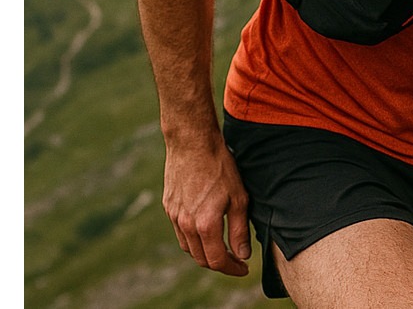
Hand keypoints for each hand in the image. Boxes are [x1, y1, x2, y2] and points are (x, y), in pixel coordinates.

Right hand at [162, 138, 250, 275]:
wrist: (192, 143)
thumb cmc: (220, 167)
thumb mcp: (239, 198)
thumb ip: (239, 230)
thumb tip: (242, 254)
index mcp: (204, 224)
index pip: (217, 260)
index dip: (232, 269)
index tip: (244, 268)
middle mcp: (186, 224)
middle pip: (201, 258)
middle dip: (219, 264)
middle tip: (236, 260)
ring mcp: (174, 216)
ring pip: (188, 247)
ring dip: (205, 253)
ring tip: (223, 247)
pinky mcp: (169, 207)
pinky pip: (180, 232)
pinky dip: (194, 239)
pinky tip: (206, 231)